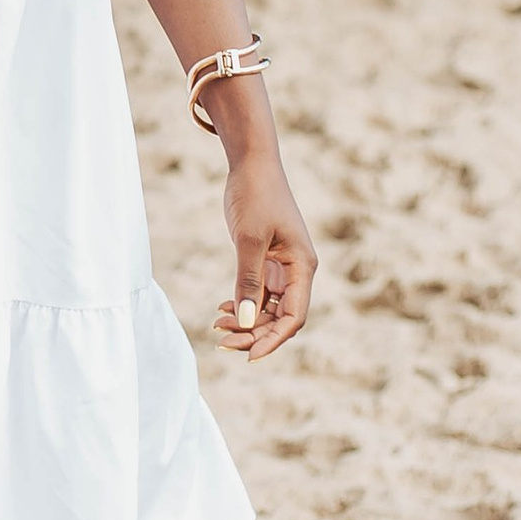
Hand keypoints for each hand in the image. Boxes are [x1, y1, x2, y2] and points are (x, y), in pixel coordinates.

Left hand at [217, 154, 315, 357]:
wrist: (252, 164)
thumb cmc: (256, 195)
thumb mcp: (249, 239)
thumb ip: (249, 281)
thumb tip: (248, 322)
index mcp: (302, 266)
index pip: (294, 316)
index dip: (274, 340)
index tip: (249, 355)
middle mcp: (297, 270)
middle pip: (281, 317)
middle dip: (255, 333)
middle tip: (222, 341)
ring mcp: (283, 265)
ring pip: (269, 307)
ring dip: (247, 320)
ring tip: (217, 325)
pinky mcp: (267, 259)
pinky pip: (259, 292)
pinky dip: (243, 303)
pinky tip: (222, 309)